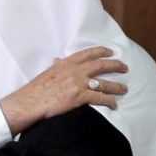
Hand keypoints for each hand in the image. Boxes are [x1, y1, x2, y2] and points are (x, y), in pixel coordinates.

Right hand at [0, 46, 127, 135]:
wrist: (30, 101)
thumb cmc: (36, 89)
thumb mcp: (47, 72)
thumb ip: (57, 65)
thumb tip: (59, 60)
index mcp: (66, 63)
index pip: (88, 53)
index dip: (101, 51)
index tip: (111, 52)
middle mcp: (74, 71)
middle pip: (101, 65)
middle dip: (115, 65)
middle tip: (124, 67)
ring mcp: (78, 83)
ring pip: (104, 83)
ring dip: (117, 86)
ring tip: (124, 89)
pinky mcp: (79, 97)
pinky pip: (100, 98)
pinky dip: (110, 101)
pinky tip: (114, 104)